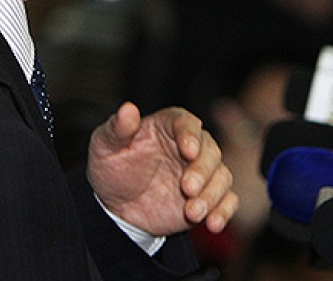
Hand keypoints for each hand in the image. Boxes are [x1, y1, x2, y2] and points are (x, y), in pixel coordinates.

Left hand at [86, 102, 237, 236]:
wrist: (117, 205)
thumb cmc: (113, 165)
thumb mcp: (105, 145)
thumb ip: (117, 128)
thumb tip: (127, 108)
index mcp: (168, 126)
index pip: (187, 123)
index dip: (190, 135)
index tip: (189, 151)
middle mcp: (191, 146)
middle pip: (210, 151)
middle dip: (202, 171)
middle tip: (187, 188)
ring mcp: (201, 172)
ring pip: (221, 176)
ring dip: (211, 195)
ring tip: (192, 213)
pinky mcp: (207, 197)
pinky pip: (227, 200)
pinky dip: (224, 211)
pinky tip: (213, 223)